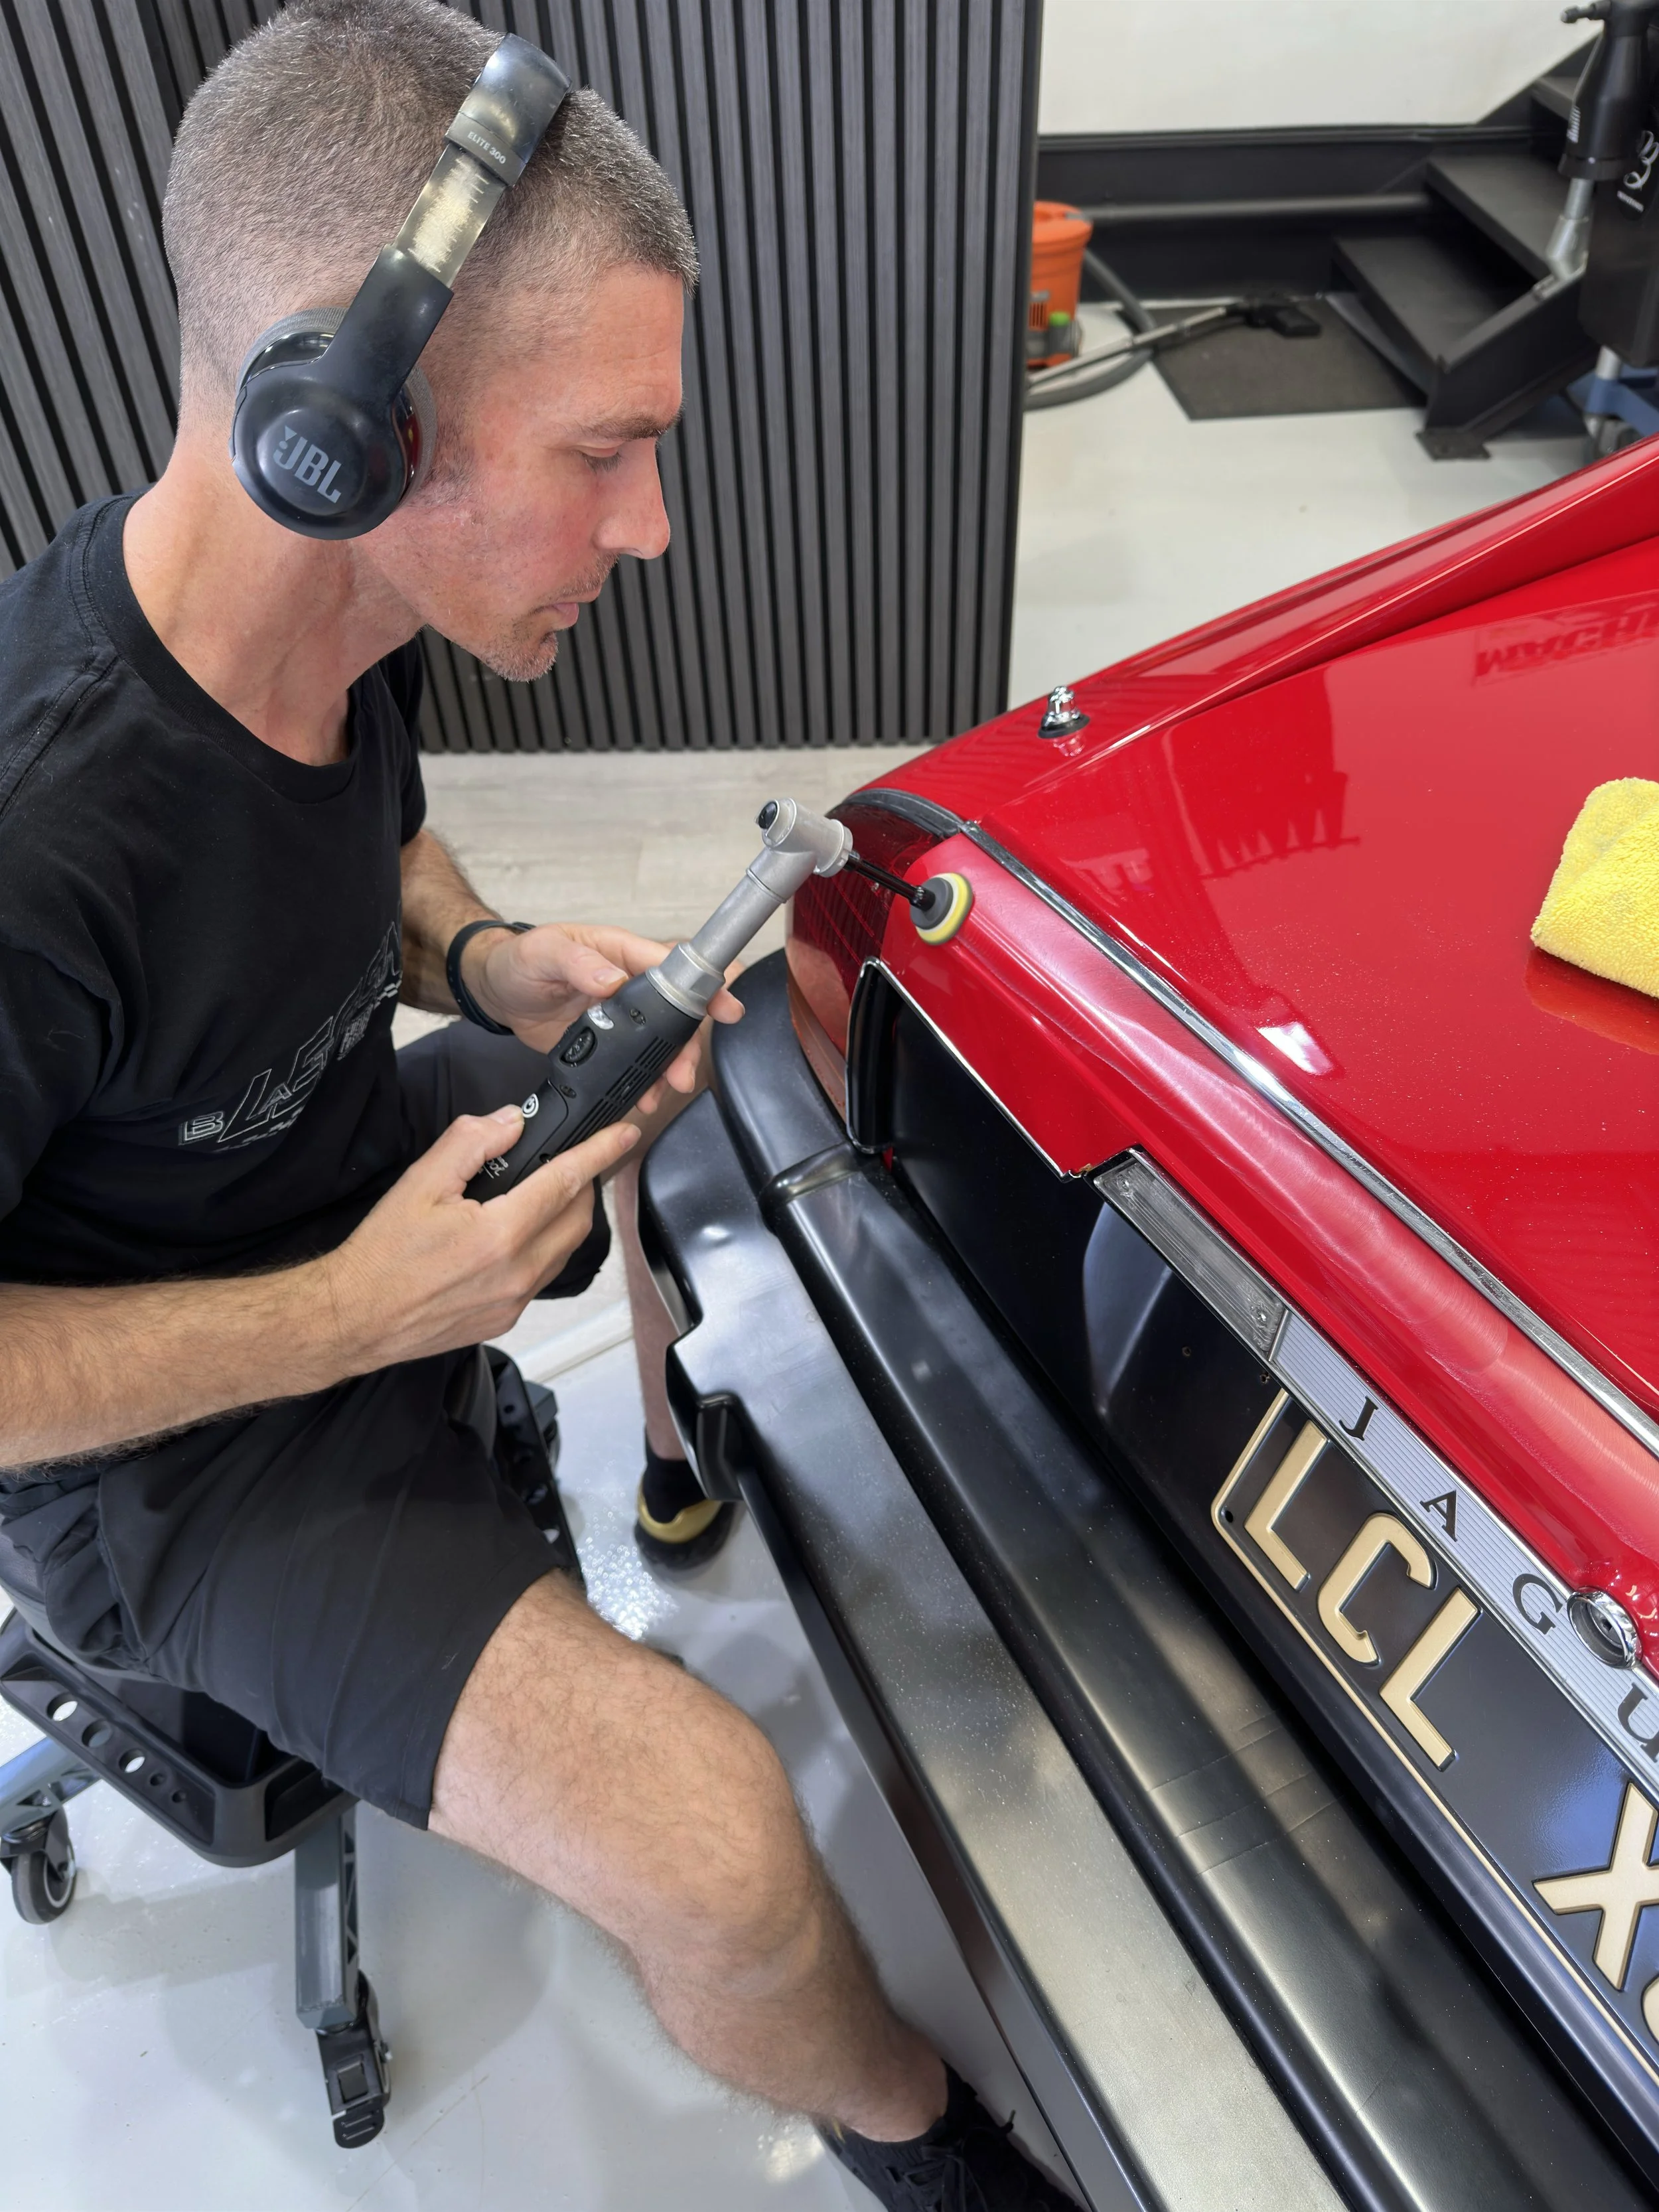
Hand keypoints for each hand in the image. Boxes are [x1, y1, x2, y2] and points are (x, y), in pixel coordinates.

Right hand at [320, 1105, 639, 1372]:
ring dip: (566, 1217)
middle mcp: (516, 1273)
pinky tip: (519, 1233)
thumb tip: (511, 1122)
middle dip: (585, 1184)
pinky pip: (543, 1276)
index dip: (601, 1152)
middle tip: (573, 1160)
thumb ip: (471, 1144)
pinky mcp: (505, 1320)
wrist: (353, 1317)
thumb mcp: (420, 1183)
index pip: (567, 1181)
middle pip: (578, 1218)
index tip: (624, 1133)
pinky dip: (544, 1247)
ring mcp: (514, 1301)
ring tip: (547, 1193)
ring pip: (564, 1250)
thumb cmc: (381, 1254)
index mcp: (499, 1234)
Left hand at [467, 921, 743, 1110]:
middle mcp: (626, 982)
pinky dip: (641, 1079)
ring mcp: (618, 1015)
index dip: (702, 986)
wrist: (495, 990)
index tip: (724, 1005)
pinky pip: (632, 1060)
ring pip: (657, 1041)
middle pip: (672, 1012)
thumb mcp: (544, 952)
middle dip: (685, 1043)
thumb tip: (612, 980)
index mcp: (619, 952)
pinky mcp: (605, 1040)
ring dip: (666, 1067)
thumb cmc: (518, 960)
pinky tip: (642, 1095)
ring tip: (665, 1089)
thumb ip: (578, 963)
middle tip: (684, 1070)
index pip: (671, 965)